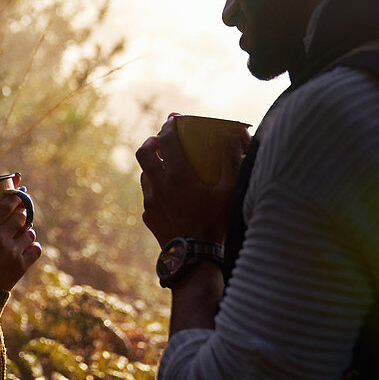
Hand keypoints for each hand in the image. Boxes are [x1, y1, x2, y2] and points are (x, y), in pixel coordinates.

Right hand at [0, 176, 41, 291]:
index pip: (4, 206)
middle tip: (19, 213)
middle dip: (21, 213)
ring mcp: (12, 252)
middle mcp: (0, 239)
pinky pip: (36, 249)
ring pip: (30, 232)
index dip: (13, 198)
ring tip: (21, 233)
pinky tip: (27, 246)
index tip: (16, 195)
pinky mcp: (21, 266)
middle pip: (20, 216)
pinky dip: (33, 246)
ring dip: (27, 231)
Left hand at [135, 114, 249, 246]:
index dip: (170, 125)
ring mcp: (151, 201)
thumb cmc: (215, 223)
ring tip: (166, 166)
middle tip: (162, 140)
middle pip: (144, 152)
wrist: (194, 259)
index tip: (175, 120)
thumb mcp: (229, 192)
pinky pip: (148, 195)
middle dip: (152, 141)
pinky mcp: (149, 216)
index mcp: (178, 174)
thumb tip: (234, 136)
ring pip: (144, 174)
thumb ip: (232, 162)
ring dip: (153, 166)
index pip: (167, 139)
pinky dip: (155, 188)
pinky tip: (168, 194)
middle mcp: (159, 184)